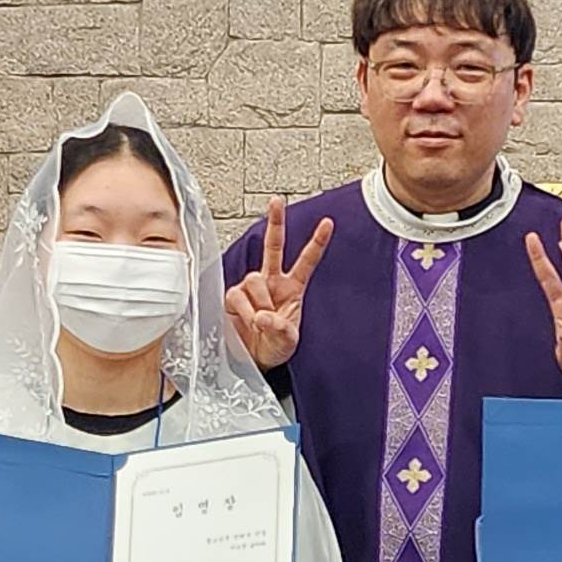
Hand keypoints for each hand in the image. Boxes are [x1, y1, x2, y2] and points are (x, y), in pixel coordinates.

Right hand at [225, 201, 331, 369]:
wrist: (254, 361)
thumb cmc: (274, 348)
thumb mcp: (288, 341)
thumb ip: (280, 328)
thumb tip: (262, 316)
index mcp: (292, 288)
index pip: (306, 261)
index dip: (316, 242)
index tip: (328, 223)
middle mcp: (271, 282)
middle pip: (273, 246)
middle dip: (275, 222)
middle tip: (277, 200)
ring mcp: (251, 288)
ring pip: (253, 280)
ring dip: (258, 303)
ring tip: (259, 322)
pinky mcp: (234, 297)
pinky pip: (237, 296)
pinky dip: (243, 311)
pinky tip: (246, 321)